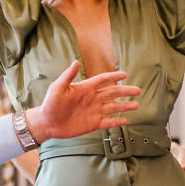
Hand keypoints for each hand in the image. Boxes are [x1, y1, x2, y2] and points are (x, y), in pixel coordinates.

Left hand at [24, 61, 140, 141]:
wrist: (46, 123)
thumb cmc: (50, 104)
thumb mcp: (57, 88)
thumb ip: (68, 76)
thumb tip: (76, 62)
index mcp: (86, 88)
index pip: (103, 80)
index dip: (114, 76)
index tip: (125, 74)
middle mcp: (92, 99)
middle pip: (113, 93)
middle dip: (125, 91)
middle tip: (138, 90)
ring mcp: (93, 111)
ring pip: (113, 107)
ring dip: (125, 106)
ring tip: (136, 105)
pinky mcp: (92, 124)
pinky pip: (107, 122)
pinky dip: (116, 121)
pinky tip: (125, 120)